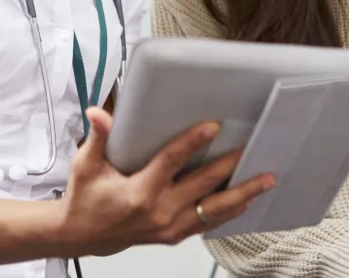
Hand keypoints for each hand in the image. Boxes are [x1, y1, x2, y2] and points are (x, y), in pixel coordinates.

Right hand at [56, 107, 275, 257]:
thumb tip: (99, 113)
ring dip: (243, 194)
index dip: (193, 142)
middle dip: (230, 166)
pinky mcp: (174, 235)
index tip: (213, 126)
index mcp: (139, 192)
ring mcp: (170, 226)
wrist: (82, 235)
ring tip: (266, 180)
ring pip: (215, 210)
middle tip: (251, 149)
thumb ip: (98, 138)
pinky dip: (230, 212)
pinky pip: (208, 224)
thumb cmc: (86, 199)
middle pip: (204, 185)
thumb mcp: (87, 165)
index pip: (172, 162)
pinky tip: (247, 201)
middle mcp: (160, 211)